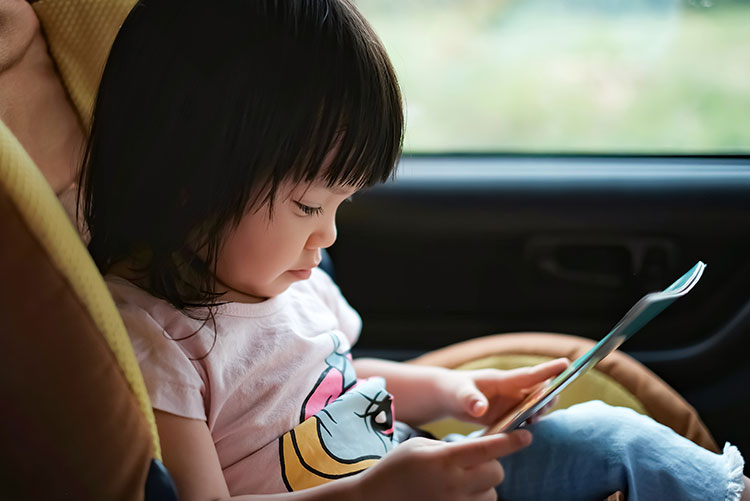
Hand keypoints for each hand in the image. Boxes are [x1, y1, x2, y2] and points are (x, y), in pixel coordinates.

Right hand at [355, 430, 531, 500]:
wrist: (375, 500)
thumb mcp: (420, 446)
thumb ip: (450, 447)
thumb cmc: (396, 468)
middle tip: (473, 463)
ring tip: (460, 482)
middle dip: (491, 465)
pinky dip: (476, 500)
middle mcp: (453, 484)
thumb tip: (482, 449)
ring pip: (492, 494)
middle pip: (496, 472)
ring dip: (484, 487)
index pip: (488, 448)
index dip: (511, 441)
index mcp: (444, 459)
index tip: (526, 436)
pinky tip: (458, 494)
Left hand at [440, 358, 569, 426]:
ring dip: (539, 411)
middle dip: (549, 395)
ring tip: (532, 420)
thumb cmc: (453, 390)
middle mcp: (511, 390)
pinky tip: (522, 432)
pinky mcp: (507, 416)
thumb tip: (481, 409)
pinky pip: (524, 419)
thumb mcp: (458, 395)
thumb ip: (469, 400)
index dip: (548, 370)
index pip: (529, 374)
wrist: (447, 398)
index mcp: (502, 380)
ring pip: (534, 406)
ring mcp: (510, 403)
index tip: (566, 363)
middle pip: (539, 390)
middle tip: (546, 404)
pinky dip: (528, 425)